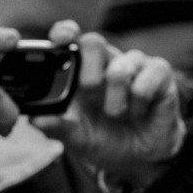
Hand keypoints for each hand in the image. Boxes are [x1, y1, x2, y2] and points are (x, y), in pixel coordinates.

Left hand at [34, 20, 185, 187]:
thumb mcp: (75, 137)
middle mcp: (105, 61)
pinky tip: (138, 113)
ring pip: (120, 68)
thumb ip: (55, 126)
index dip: (64, 33)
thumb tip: (34, 119)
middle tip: (90, 98)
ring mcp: (133, 64)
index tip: (60, 40)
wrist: (138, 159)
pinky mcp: (159, 73)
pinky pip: (145, 81)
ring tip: (116, 115)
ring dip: (114, 101)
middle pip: (93, 42)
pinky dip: (138, 105)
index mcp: (80, 70)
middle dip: (88, 75)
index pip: (70, 37)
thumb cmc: (103, 138)